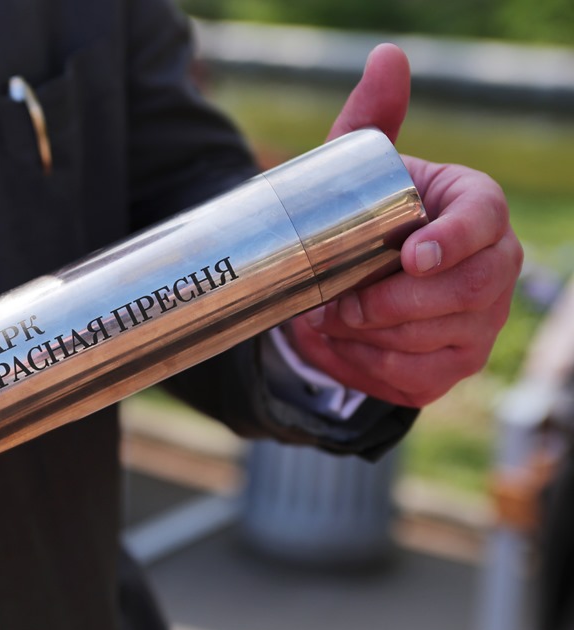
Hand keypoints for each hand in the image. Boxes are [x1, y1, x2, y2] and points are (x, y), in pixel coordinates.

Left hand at [286, 43, 522, 407]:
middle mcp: (495, 265)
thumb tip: (388, 56)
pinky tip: (345, 347)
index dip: (453, 241)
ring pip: (441, 338)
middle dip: (396, 302)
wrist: (340, 286)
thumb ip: (371, 119)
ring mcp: (482, 321)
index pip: (486, 221)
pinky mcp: (456, 366)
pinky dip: (372, 366)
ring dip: (374, 335)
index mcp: (477, 209)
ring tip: (329, 320)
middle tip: (336, 302)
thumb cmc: (356, 220)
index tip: (408, 256)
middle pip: (470, 291)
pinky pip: (420, 377)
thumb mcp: (353, 173)